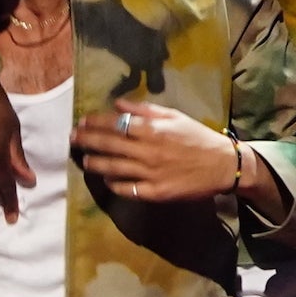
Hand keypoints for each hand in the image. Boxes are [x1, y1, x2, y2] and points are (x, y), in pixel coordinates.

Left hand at [72, 98, 238, 202]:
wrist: (223, 165)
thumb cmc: (197, 137)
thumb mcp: (174, 116)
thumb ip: (145, 110)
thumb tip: (118, 104)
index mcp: (152, 130)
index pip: (115, 124)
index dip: (95, 123)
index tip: (81, 122)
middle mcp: (147, 151)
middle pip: (108, 145)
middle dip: (86, 141)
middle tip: (72, 139)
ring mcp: (149, 173)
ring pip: (112, 168)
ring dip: (94, 163)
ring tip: (83, 160)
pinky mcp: (154, 192)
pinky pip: (126, 189)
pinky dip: (113, 184)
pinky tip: (107, 180)